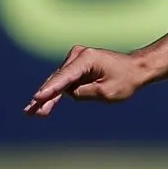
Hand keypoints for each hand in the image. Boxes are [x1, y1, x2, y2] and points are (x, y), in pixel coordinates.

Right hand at [24, 46, 149, 116]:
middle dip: (45, 97)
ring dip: (48, 97)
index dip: (51, 89)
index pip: (66, 77)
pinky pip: (64, 82)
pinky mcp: (77, 67)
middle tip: (30, 112)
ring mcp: (76, 60)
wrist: (137, 69)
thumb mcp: (106, 92)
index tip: (38, 98)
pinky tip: (41, 105)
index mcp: (87, 58)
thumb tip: (68, 92)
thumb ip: (83, 93)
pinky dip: (56, 93)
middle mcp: (79, 55)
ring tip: (33, 113)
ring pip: (58, 82)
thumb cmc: (126, 80)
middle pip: (58, 80)